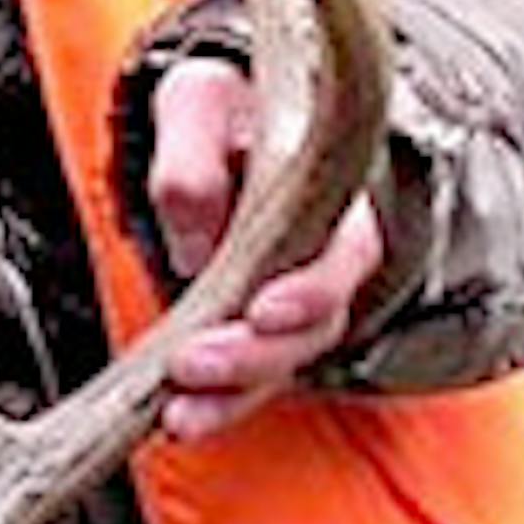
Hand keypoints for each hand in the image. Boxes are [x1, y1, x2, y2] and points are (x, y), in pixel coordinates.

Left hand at [146, 55, 385, 443]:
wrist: (214, 124)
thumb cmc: (217, 105)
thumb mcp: (195, 103)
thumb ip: (191, 160)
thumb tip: (195, 246)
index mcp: (332, 194)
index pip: (345, 254)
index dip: (311, 290)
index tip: (262, 311)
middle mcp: (325, 256)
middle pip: (316, 325)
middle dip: (255, 355)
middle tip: (191, 365)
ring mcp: (294, 297)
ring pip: (285, 362)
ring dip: (233, 395)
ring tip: (178, 416)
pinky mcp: (259, 327)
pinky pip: (250, 377)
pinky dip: (218, 404)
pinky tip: (179, 420)